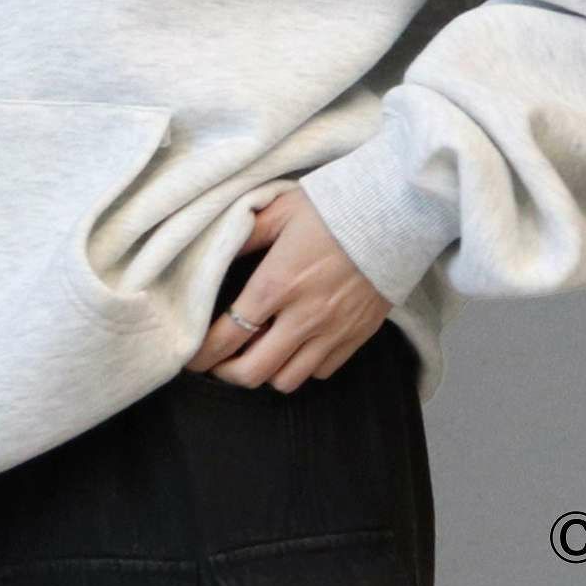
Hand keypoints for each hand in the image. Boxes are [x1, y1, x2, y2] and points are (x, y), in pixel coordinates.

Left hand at [182, 185, 392, 392]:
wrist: (394, 214)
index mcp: (277, 283)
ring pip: (288, 380)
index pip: (229, 333)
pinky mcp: (357, 336)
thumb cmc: (333, 206)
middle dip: (227, 373)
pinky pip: (322, 372)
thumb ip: (246, 233)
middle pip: (254, 372)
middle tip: (217, 364)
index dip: (204, 353)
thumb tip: (215, 249)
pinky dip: (304, 367)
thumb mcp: (280, 210)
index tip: (191, 358)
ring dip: (267, 372)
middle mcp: (302, 316)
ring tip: (257, 355)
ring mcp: (332, 331)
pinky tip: (296, 347)